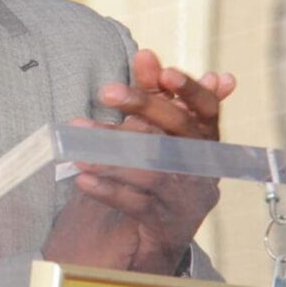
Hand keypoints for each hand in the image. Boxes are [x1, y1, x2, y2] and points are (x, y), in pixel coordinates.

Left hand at [42, 49, 234, 273]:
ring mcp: (189, 198)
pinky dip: (108, 189)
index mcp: (205, 138)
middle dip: (143, 107)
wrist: (154, 232)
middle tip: (106, 92)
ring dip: (112, 151)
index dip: (189, 90)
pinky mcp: (167, 225)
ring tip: (79, 136)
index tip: (165, 73)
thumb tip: (146, 54)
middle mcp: (204, 166)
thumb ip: (151, 92)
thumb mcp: (153, 128)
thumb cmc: (155, 166)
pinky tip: (83, 178)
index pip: (207, 109)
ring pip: (153, 168)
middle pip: (179, 132)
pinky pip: (137, 204)